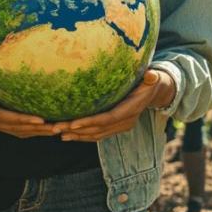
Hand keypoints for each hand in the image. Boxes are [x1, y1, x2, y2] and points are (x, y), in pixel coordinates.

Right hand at [0, 66, 57, 138]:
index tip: (40, 119)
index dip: (22, 119)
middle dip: (37, 129)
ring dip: (39, 132)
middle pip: (16, 128)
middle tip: (57, 127)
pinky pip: (19, 130)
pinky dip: (34, 131)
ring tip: (59, 129)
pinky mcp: (2, 124)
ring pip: (20, 132)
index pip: (5, 117)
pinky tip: (48, 128)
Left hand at [53, 69, 175, 142]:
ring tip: (58, 133)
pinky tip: (68, 134)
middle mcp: (125, 122)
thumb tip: (151, 75)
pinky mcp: (116, 127)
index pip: (107, 119)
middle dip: (76, 130)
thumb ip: (151, 78)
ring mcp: (120, 127)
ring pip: (95, 134)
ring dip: (76, 135)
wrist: (156, 92)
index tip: (72, 124)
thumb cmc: (151, 81)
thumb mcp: (153, 78)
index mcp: (130, 111)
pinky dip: (83, 135)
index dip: (90, 122)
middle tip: (55, 128)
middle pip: (97, 129)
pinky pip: (97, 134)